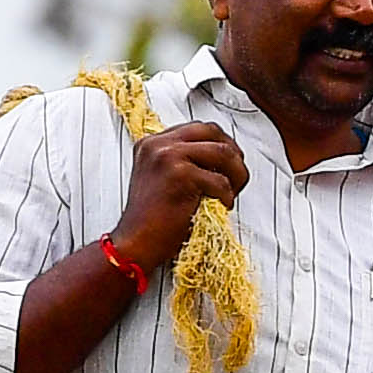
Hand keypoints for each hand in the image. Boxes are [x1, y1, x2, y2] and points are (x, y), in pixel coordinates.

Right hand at [112, 118, 246, 274]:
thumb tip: (222, 156)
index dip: (221, 145)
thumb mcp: (163, 178)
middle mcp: (157, 145)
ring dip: (236, 174)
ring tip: (230, 193)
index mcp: (152, 143)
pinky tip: (220, 206)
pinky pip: (220, 181)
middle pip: (212, 131)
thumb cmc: (153, 219)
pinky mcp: (180, 174)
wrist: (136, 243)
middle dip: (233, 154)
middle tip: (237, 177)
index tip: (228, 166)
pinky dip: (227, 196)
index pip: (198, 129)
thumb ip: (184, 160)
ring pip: (223, 152)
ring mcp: (168, 156)